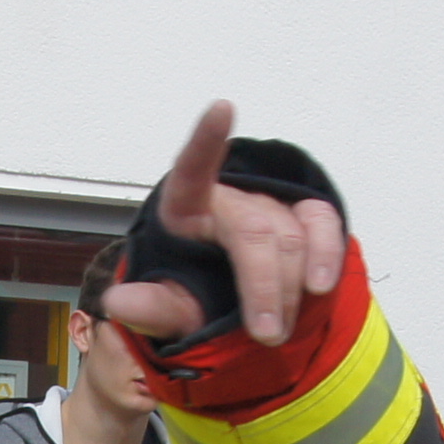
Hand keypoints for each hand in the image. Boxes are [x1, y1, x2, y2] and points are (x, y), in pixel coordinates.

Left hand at [98, 102, 346, 349]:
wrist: (233, 304)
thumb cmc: (195, 292)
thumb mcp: (171, 306)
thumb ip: (152, 307)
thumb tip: (117, 304)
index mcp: (185, 207)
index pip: (192, 167)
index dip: (207, 139)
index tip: (222, 109)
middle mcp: (230, 196)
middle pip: (253, 230)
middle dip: (262, 285)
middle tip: (266, 335)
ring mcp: (272, 202)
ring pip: (291, 235)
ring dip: (289, 288)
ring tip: (279, 331)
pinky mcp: (306, 214)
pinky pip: (322, 224)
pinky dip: (325, 255)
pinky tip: (320, 285)